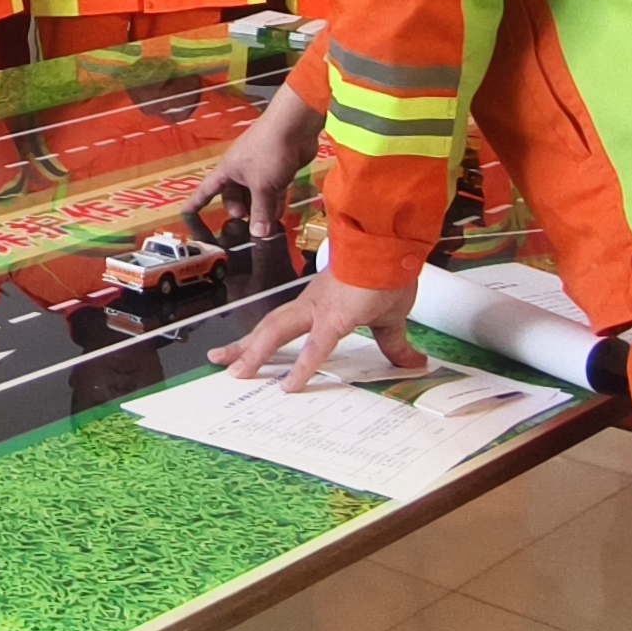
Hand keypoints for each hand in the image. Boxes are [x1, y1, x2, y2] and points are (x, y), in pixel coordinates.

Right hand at [187, 82, 324, 242]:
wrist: (293, 127)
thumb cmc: (269, 150)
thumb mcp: (262, 186)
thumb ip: (260, 211)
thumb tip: (258, 234)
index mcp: (227, 170)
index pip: (207, 189)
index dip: (196, 201)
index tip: (186, 212)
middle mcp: (240, 170)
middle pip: (234, 196)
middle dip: (240, 211)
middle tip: (249, 225)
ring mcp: (259, 170)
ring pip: (255, 196)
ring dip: (261, 210)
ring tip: (268, 226)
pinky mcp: (277, 170)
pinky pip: (271, 192)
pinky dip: (274, 203)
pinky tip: (280, 215)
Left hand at [216, 268, 423, 389]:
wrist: (393, 244)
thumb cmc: (389, 272)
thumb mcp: (389, 318)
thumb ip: (393, 344)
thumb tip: (412, 363)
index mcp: (319, 303)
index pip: (284, 324)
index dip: (264, 340)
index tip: (246, 353)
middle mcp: (311, 304)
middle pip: (269, 327)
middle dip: (243, 345)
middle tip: (218, 359)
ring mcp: (319, 309)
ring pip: (277, 331)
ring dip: (254, 352)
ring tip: (235, 372)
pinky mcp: (336, 317)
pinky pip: (316, 346)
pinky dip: (302, 367)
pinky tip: (290, 386)